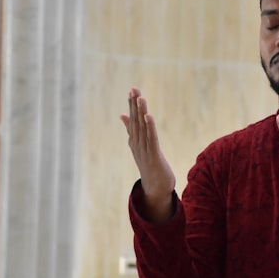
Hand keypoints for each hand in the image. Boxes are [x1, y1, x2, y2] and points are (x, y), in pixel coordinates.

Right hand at [120, 87, 175, 221]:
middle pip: (136, 121)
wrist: (155, 188)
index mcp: (135, 140)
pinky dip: (150, 127)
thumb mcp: (139, 146)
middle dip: (135, 105)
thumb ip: (131, 130)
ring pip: (142, 128)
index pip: (133, 120)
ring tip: (140, 98)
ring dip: (141, 112)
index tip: (132, 90)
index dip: (132, 105)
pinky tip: (148, 116)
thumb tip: (123, 114)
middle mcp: (137, 144)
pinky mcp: (153, 156)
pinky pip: (151, 139)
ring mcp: (144, 150)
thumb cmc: (149, 165)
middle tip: (133, 89)